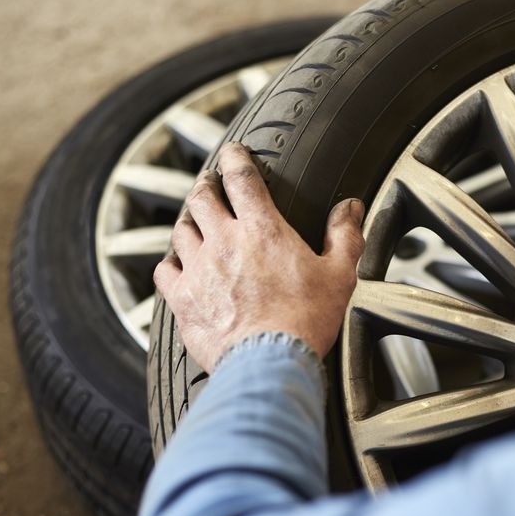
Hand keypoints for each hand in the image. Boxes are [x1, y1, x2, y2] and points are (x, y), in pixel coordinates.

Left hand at [154, 142, 364, 373]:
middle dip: (205, 184)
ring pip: (181, 230)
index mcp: (262, 229)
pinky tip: (177, 265)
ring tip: (195, 222)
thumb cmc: (305, 321)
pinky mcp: (183, 299)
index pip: (241, 177)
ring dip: (188, 221)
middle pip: (201, 197)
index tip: (233, 153)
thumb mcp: (338, 275)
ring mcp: (198, 270)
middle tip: (209, 184)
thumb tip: (350, 207)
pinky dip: (170, 263)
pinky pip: (164, 271)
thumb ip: (344, 236)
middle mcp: (224, 241)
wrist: (269, 362)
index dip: (235, 158)